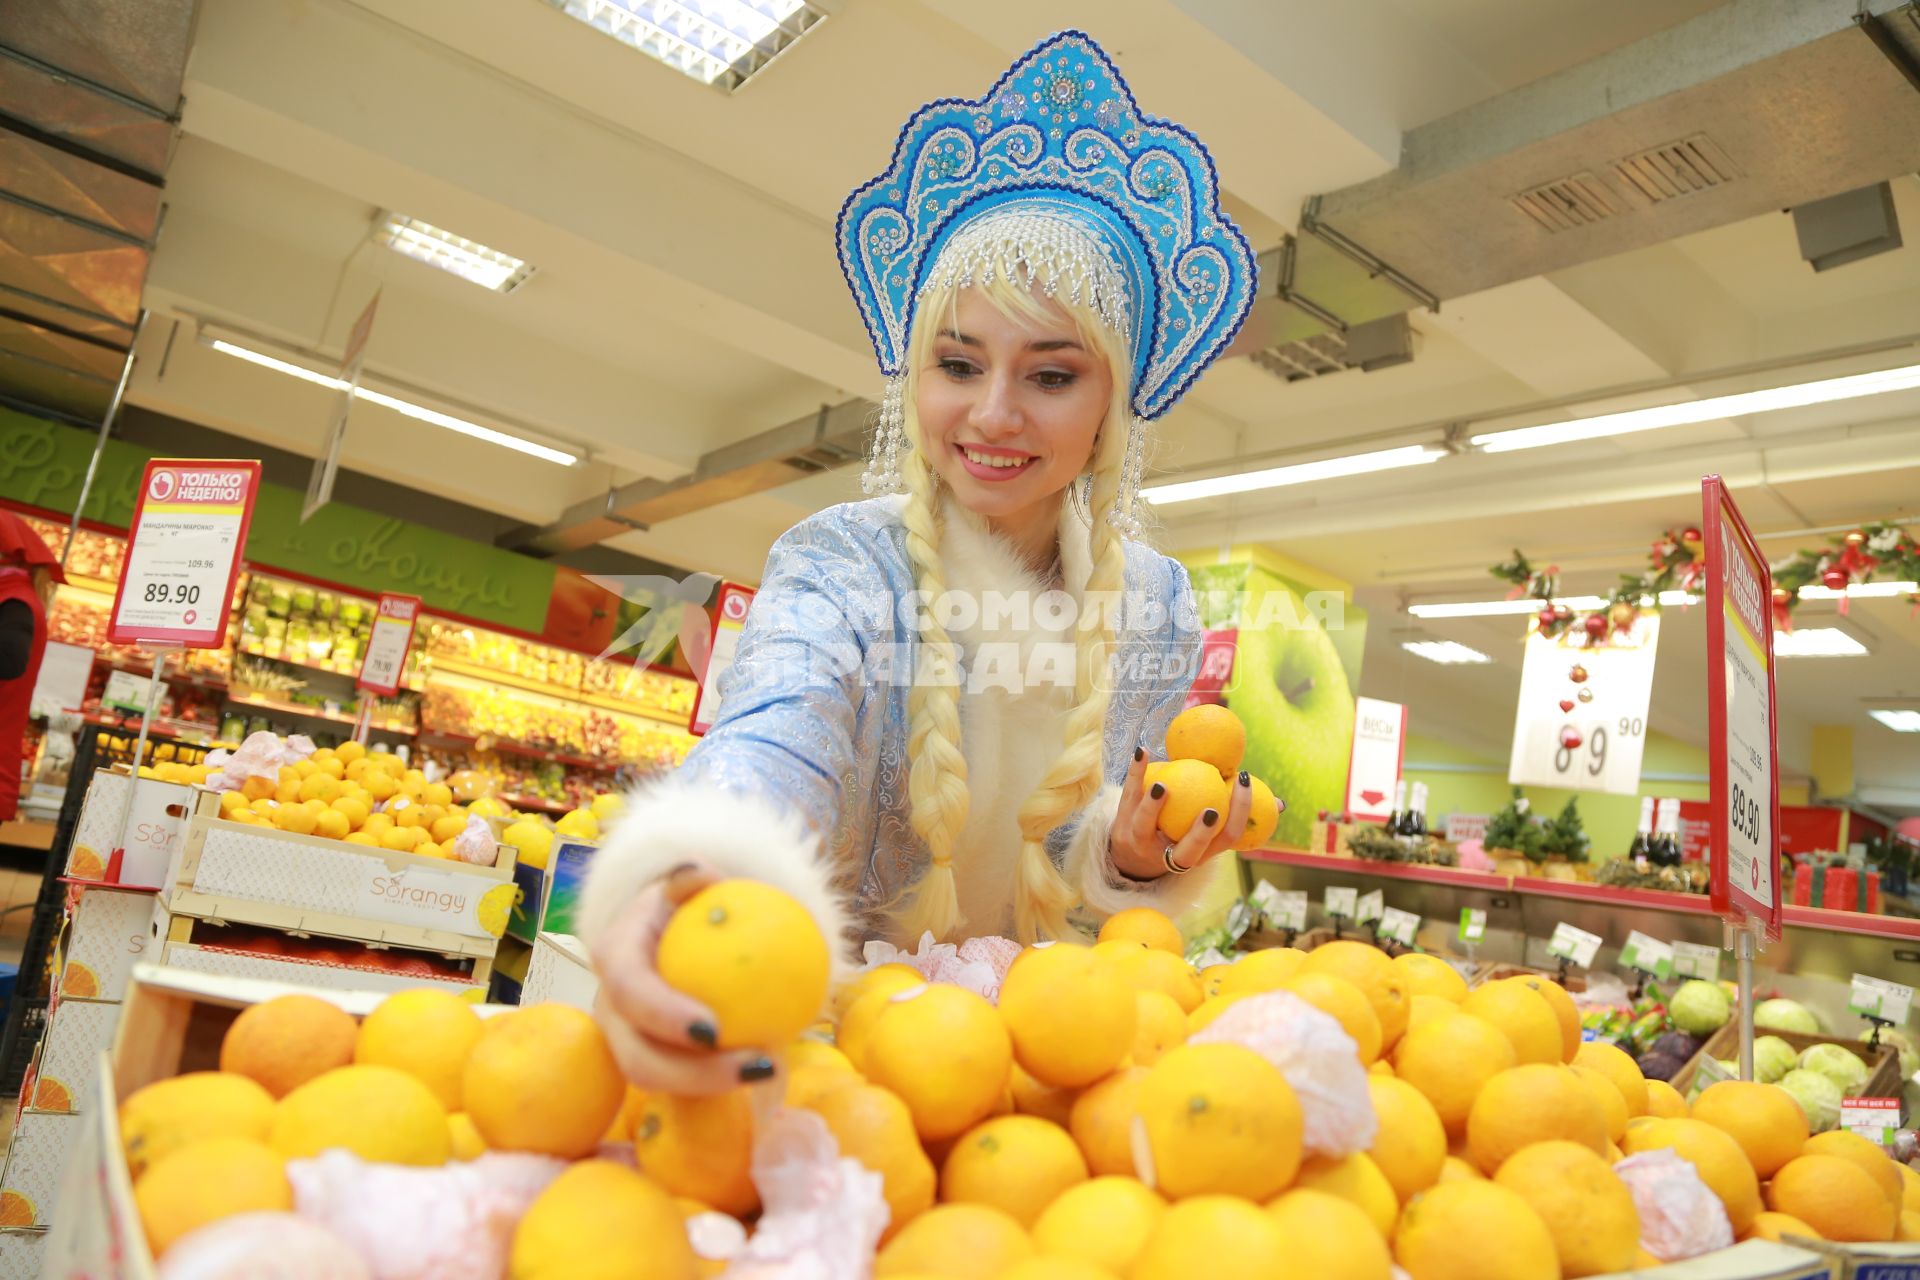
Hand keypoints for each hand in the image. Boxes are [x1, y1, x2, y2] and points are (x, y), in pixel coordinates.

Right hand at [587, 860, 775, 1095]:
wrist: (677, 928)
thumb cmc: (688, 904)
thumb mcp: (690, 884)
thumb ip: (692, 878)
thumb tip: (696, 874)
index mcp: (615, 956)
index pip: (629, 990)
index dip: (663, 1014)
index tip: (714, 1029)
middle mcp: (611, 1006)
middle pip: (637, 1058)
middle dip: (694, 1075)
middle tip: (759, 1065)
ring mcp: (627, 1039)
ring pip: (659, 1081)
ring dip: (714, 1086)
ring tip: (772, 1068)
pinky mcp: (653, 1059)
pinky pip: (684, 1082)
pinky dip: (723, 1080)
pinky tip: (774, 1069)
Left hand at [1110, 748, 1278, 878]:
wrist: (1131, 855)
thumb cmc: (1182, 835)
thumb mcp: (1209, 833)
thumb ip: (1239, 815)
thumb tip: (1280, 803)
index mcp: (1201, 855)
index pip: (1226, 840)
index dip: (1237, 815)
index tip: (1241, 783)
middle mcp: (1172, 856)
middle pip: (1188, 852)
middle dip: (1199, 834)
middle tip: (1210, 808)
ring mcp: (1143, 844)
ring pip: (1145, 827)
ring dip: (1153, 806)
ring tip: (1163, 785)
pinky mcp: (1120, 829)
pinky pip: (1127, 798)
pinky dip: (1135, 774)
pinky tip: (1142, 749)